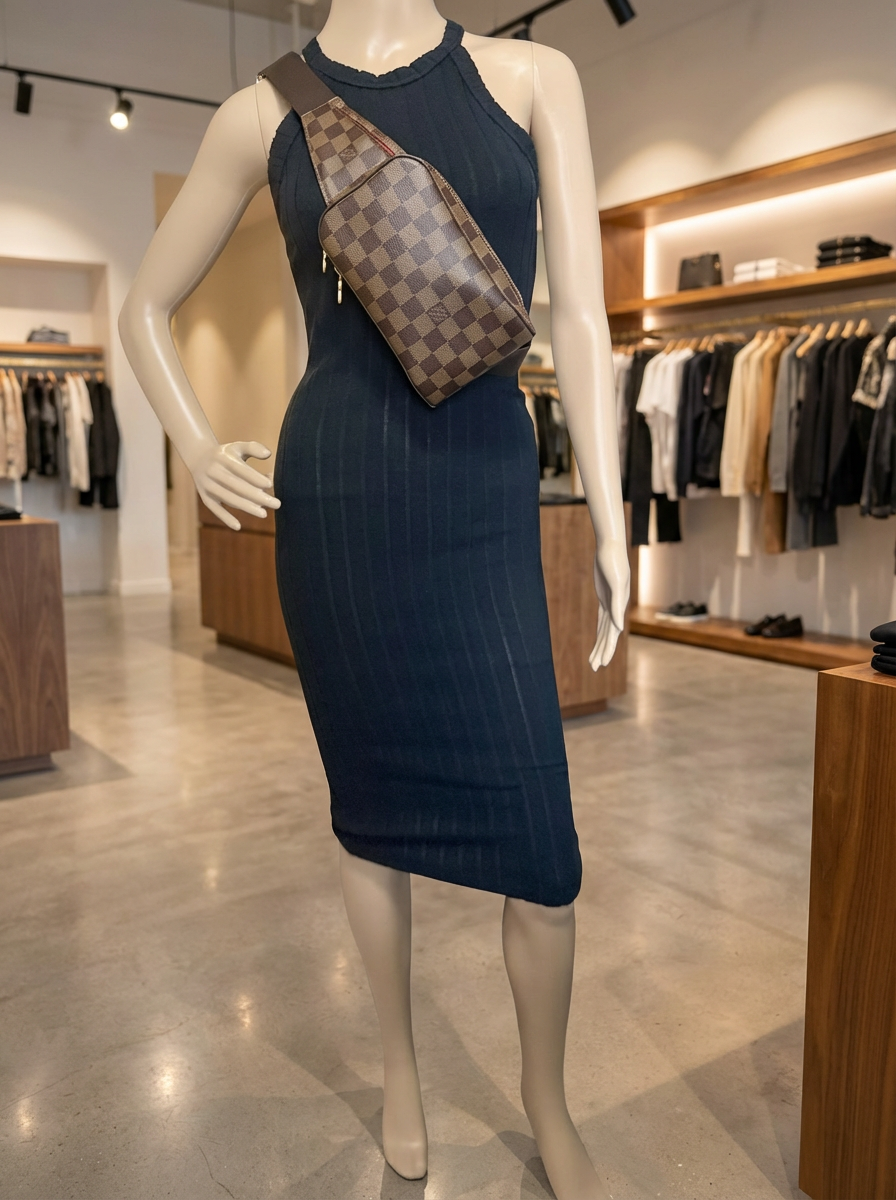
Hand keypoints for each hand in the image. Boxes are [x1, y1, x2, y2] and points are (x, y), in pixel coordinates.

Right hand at [189, 440, 279, 530]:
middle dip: (257, 496)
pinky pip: (215, 508)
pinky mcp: (204, 496)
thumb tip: (268, 454)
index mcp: (222, 458)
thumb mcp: (237, 447)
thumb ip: (253, 448)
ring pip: (229, 498)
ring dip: (246, 507)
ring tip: (264, 514)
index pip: (241, 469)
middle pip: (237, 486)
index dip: (255, 477)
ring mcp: (207, 485)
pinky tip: (238, 526)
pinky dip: (225, 518)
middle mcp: (213, 471)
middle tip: (276, 503)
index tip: (270, 485)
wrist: (198, 458)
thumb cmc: (226, 454)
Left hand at [588, 538, 629, 670]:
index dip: (607, 649)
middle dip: (602, 652)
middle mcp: (616, 609)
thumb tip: (619, 629)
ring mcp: (610, 603)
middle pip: (608, 636)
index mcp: (619, 608)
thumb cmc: (613, 563)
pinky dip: (600, 631)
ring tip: (594, 660)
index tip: (602, 663)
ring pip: (604, 630)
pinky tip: (598, 639)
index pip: (612, 634)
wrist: (610, 548)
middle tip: (594, 668)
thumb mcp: (615, 584)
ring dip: (600, 645)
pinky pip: (601, 619)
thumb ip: (617, 607)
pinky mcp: (604, 598)